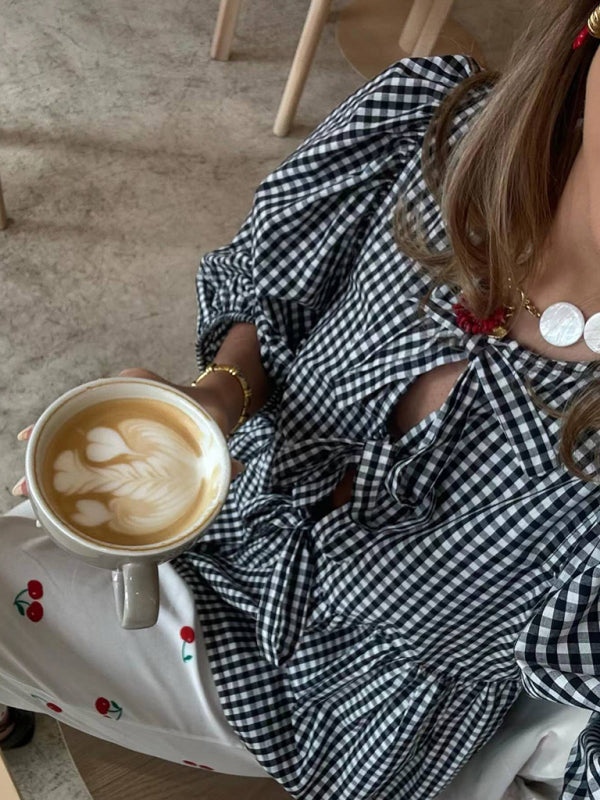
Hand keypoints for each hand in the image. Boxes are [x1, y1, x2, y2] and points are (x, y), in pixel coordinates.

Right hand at [11, 368, 245, 497]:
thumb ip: (221, 449)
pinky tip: (54, 490)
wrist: (213, 404)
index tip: (31, 438)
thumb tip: (236, 469)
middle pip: (71, 424)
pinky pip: (88, 449)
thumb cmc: (208, 411)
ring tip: (31, 493)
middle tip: (25, 486)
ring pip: (75, 439)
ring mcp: (114, 418)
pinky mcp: (117, 436)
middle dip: (46, 453)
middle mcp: (117, 399)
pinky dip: (70, 466)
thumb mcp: (212, 424)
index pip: (88, 401)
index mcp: (136, 387)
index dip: (58, 420)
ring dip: (52, 464)